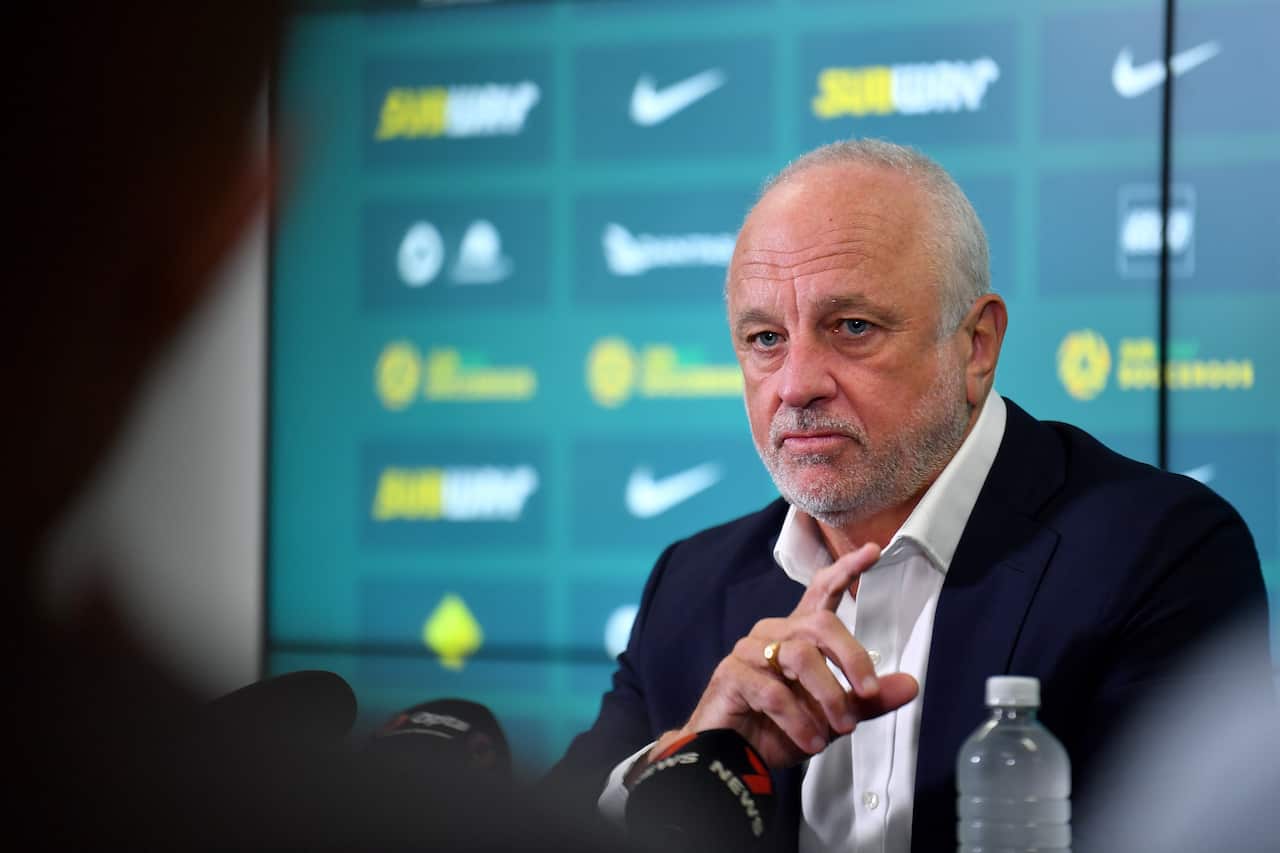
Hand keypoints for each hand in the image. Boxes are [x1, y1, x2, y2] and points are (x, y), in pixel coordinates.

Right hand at [652, 543, 918, 769]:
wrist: (733, 761)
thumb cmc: (780, 730)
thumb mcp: (834, 717)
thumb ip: (868, 700)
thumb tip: (912, 685)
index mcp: (798, 636)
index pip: (821, 592)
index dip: (846, 570)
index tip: (873, 551)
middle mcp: (773, 634)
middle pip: (820, 624)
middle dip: (851, 658)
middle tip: (868, 693)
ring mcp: (749, 652)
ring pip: (799, 656)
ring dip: (827, 695)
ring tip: (841, 728)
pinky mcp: (731, 675)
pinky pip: (772, 691)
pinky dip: (798, 720)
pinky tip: (811, 741)